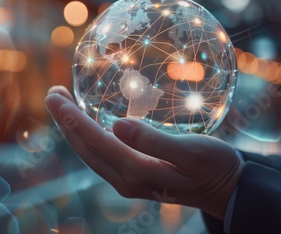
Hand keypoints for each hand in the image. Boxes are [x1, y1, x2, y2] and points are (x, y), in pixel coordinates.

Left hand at [44, 85, 243, 219]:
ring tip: (64, 103)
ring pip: (91, 152)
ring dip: (74, 128)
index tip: (54, 96)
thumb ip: (154, 142)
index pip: (94, 142)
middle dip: (65, 121)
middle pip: (85, 149)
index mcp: (136, 172)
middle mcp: (126, 179)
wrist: (227, 188)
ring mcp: (129, 179)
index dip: (71, 119)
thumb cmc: (214, 166)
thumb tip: (116, 126)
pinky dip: (90, 135)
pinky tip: (90, 121)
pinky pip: (103, 154)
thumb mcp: (191, 153)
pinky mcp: (135, 174)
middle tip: (53, 92)